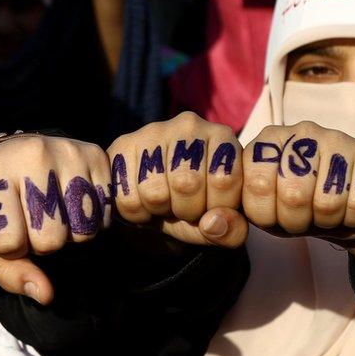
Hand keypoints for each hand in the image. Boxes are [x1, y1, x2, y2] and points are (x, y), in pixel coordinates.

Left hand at [0, 135, 112, 303]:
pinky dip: (91, 220)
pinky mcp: (95, 154)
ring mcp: (66, 151)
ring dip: (69, 234)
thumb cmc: (2, 202)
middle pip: (49, 240)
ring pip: (80, 232)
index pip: (8, 242)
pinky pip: (103, 216)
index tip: (8, 226)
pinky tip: (74, 202)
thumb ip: (8, 270)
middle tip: (35, 219)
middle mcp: (29, 153)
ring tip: (55, 210)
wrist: (22, 153)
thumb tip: (45, 293)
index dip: (10, 246)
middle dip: (42, 242)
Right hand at [107, 112, 249, 247]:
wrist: (154, 200)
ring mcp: (154, 132)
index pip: (225, 179)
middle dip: (185, 211)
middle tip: (182, 208)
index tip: (208, 208)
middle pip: (188, 184)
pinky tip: (142, 201)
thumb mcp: (218, 223)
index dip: (216, 209)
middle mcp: (189, 126)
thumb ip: (231, 230)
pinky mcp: (123, 145)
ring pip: (155, 193)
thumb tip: (214, 225)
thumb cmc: (195, 207)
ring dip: (158, 212)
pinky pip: (128, 197)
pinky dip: (136, 213)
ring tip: (162, 203)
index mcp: (223, 138)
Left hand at [241, 121, 354, 240]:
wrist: (345, 207)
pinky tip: (349, 208)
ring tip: (324, 212)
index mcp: (266, 142)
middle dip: (297, 221)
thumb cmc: (294, 209)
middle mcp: (300, 131)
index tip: (275, 215)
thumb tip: (213, 225)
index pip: (256, 186)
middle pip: (293, 195)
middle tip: (303, 218)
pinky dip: (353, 220)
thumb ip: (234, 217)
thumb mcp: (261, 212)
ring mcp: (336, 137)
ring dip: (326, 222)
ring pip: (328, 202)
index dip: (267, 215)